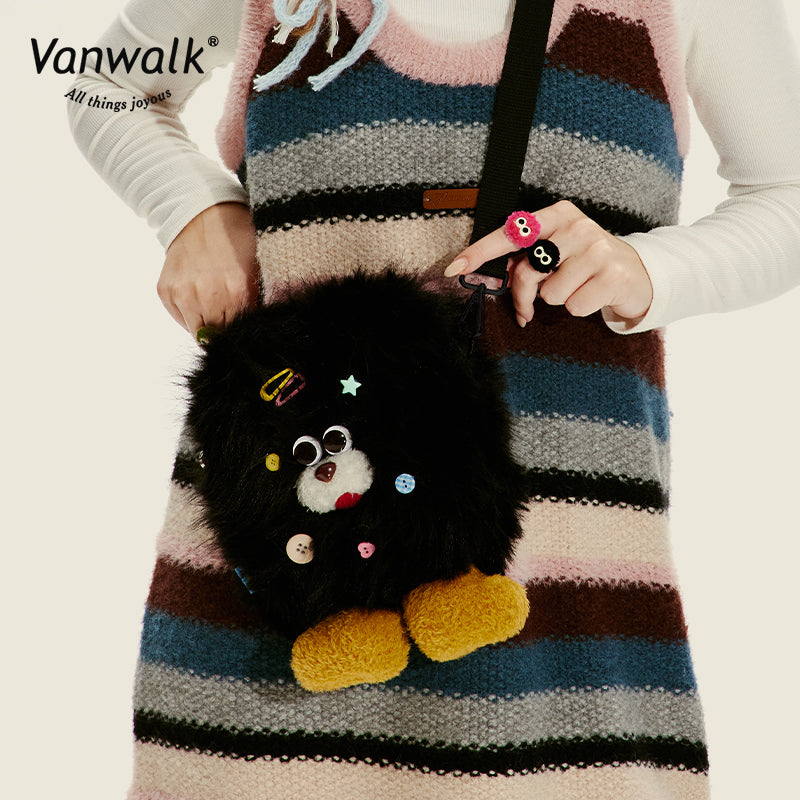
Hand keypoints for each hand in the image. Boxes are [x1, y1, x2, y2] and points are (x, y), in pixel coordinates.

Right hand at [157, 203, 259, 337]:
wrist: (202, 213)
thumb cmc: (235, 239)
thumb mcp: (257, 269)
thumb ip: (255, 302)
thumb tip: (252, 330)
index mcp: (237, 290)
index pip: (239, 332)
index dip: (241, 330)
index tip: (242, 324)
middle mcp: (208, 295)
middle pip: (217, 335)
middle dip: (224, 327)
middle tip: (228, 311)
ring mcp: (183, 293)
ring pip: (196, 331)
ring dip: (205, 322)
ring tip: (212, 301)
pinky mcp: (166, 291)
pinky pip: (180, 318)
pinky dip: (189, 312)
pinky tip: (197, 293)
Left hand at [444, 200, 652, 327]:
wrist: (639, 273)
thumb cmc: (586, 264)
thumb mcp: (558, 252)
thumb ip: (527, 259)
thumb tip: (489, 278)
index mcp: (558, 215)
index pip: (511, 233)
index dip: (481, 252)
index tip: (456, 267)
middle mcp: (577, 226)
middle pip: (528, 271)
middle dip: (524, 295)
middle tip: (529, 306)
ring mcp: (597, 250)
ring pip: (550, 294)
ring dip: (559, 300)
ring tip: (577, 288)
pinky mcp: (612, 276)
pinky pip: (573, 307)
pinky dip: (580, 308)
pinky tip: (594, 295)